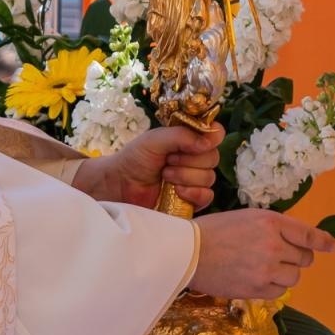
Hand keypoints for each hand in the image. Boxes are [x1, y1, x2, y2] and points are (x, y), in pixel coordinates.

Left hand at [79, 125, 223, 209]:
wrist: (120, 185)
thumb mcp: (155, 140)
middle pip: (213, 157)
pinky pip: (207, 197)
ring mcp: (194, 180)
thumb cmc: (135, 158)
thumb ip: (182, 136)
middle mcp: (195, 158)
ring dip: (185, 176)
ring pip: (209, 177)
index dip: (211, 137)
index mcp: (188, 139)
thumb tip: (208, 141)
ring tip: (165, 176)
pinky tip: (177, 192)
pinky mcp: (192, 200)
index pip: (215, 134)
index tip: (196, 143)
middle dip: (189, 160)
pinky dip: (193, 193)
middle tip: (168, 161)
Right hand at [191, 210, 334, 299]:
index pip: (307, 234)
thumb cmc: (214, 230)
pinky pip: (279, 291)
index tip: (332, 246)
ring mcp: (267, 269)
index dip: (323, 241)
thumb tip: (294, 241)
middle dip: (297, 257)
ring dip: (285, 273)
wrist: (188, 252)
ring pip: (294, 277)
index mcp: (271, 222)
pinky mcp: (257, 289)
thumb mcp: (247, 218)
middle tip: (281, 256)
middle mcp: (274, 245)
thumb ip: (272, 227)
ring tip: (265, 267)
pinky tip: (257, 278)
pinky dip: (273, 286)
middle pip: (304, 257)